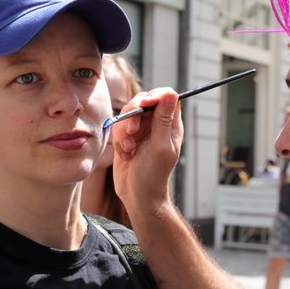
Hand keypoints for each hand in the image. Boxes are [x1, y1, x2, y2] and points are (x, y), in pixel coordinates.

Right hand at [111, 88, 183, 216]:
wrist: (137, 195)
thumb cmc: (154, 174)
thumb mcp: (160, 146)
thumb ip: (163, 119)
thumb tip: (171, 93)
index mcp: (171, 125)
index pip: (167, 96)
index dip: (155, 96)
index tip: (144, 105)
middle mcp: (156, 124)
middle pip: (143, 101)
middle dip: (133, 115)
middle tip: (131, 132)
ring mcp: (141, 130)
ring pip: (127, 113)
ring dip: (124, 131)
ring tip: (128, 149)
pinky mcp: (126, 137)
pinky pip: (118, 127)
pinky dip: (118, 141)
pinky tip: (125, 155)